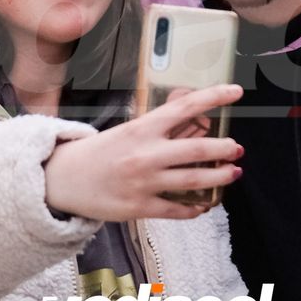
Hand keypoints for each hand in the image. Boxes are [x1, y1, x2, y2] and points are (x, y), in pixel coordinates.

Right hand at [43, 84, 244, 221]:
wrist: (62, 180)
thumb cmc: (97, 152)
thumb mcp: (127, 131)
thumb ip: (158, 129)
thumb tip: (192, 121)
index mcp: (142, 129)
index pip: (184, 107)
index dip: (213, 97)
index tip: (236, 91)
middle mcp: (145, 154)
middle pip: (196, 149)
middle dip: (223, 149)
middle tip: (238, 148)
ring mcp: (143, 182)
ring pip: (192, 181)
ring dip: (218, 177)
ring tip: (233, 173)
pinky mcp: (139, 207)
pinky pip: (176, 209)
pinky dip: (194, 208)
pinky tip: (203, 205)